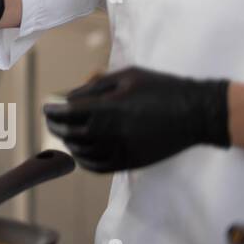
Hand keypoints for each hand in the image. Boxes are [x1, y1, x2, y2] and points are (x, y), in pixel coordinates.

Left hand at [44, 67, 230, 172]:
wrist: (197, 113)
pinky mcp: (132, 162)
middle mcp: (111, 132)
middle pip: (70, 133)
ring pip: (81, 151)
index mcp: (108, 108)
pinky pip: (98, 167)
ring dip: (68, 142)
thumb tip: (69, 97)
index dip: (52, 111)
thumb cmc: (161, 88)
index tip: (47, 108)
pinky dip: (83, 160)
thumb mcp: (127, 76)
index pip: (67, 113)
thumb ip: (95, 87)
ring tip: (65, 134)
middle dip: (55, 126)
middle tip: (50, 120)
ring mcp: (121, 150)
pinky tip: (80, 152)